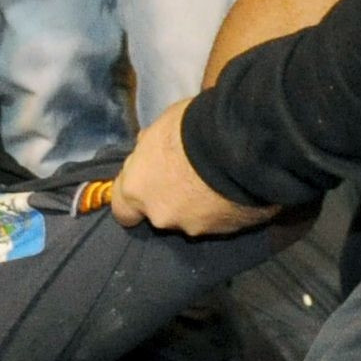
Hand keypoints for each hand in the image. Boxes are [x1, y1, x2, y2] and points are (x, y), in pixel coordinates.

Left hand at [108, 98, 278, 237]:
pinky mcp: (224, 232)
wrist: (237, 145)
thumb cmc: (191, 128)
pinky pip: (220, 220)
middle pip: (160, 213)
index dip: (134, 201)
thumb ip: (150, 149)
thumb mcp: (160, 127)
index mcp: (136, 189)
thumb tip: (148, 151)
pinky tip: (237, 190)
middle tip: (190, 179)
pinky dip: (224, 209)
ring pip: (191, 219)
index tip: (146, 190)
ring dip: (200, 206)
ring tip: (220, 182)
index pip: (122, 210)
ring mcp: (193, 227)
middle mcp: (160, 215)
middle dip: (172, 200)